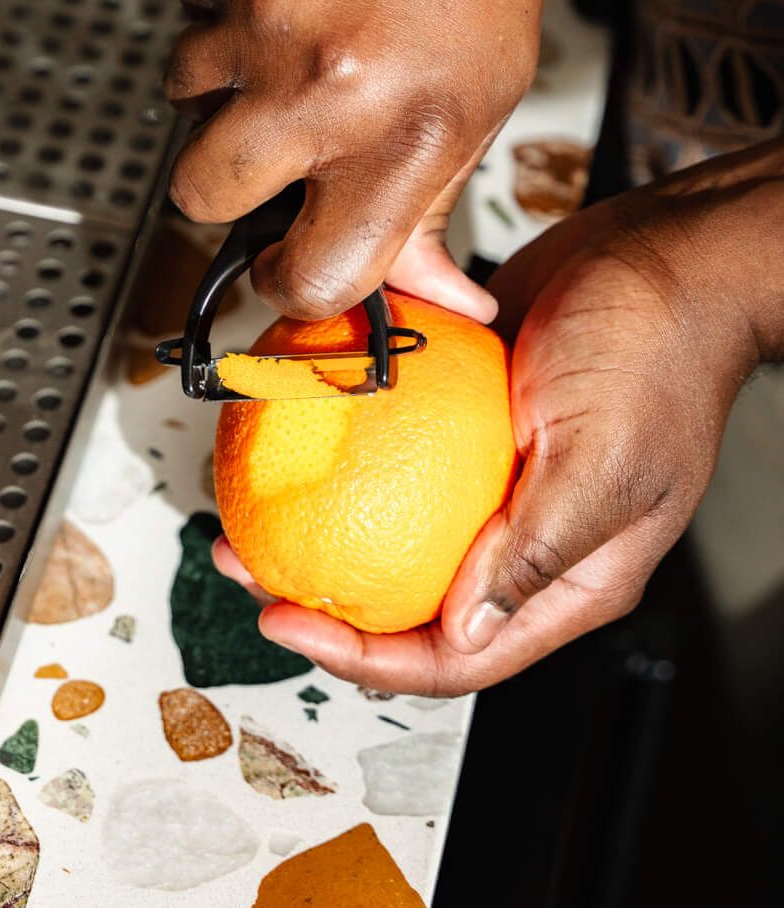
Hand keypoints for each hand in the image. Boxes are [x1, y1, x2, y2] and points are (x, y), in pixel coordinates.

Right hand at [165, 0, 568, 321]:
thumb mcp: (480, 102)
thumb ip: (431, 207)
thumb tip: (441, 304)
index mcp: (399, 137)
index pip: (310, 273)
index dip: (285, 277)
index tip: (284, 256)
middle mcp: (323, 83)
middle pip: (199, 194)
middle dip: (221, 175)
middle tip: (267, 129)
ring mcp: (259, 12)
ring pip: (181, 92)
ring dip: (221, 75)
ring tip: (293, 24)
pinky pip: (186, 8)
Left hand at [214, 165, 772, 693]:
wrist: (664, 251)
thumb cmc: (659, 351)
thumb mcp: (600, 461)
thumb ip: (533, 553)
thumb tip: (463, 630)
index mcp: (567, 579)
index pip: (457, 653)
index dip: (365, 656)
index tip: (286, 621)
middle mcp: (522, 541)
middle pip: (407, 601)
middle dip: (321, 601)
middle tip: (246, 567)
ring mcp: (488, 481)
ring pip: (385, 526)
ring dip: (313, 523)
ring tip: (245, 509)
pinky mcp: (461, 421)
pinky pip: (386, 450)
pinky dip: (336, 449)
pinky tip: (288, 435)